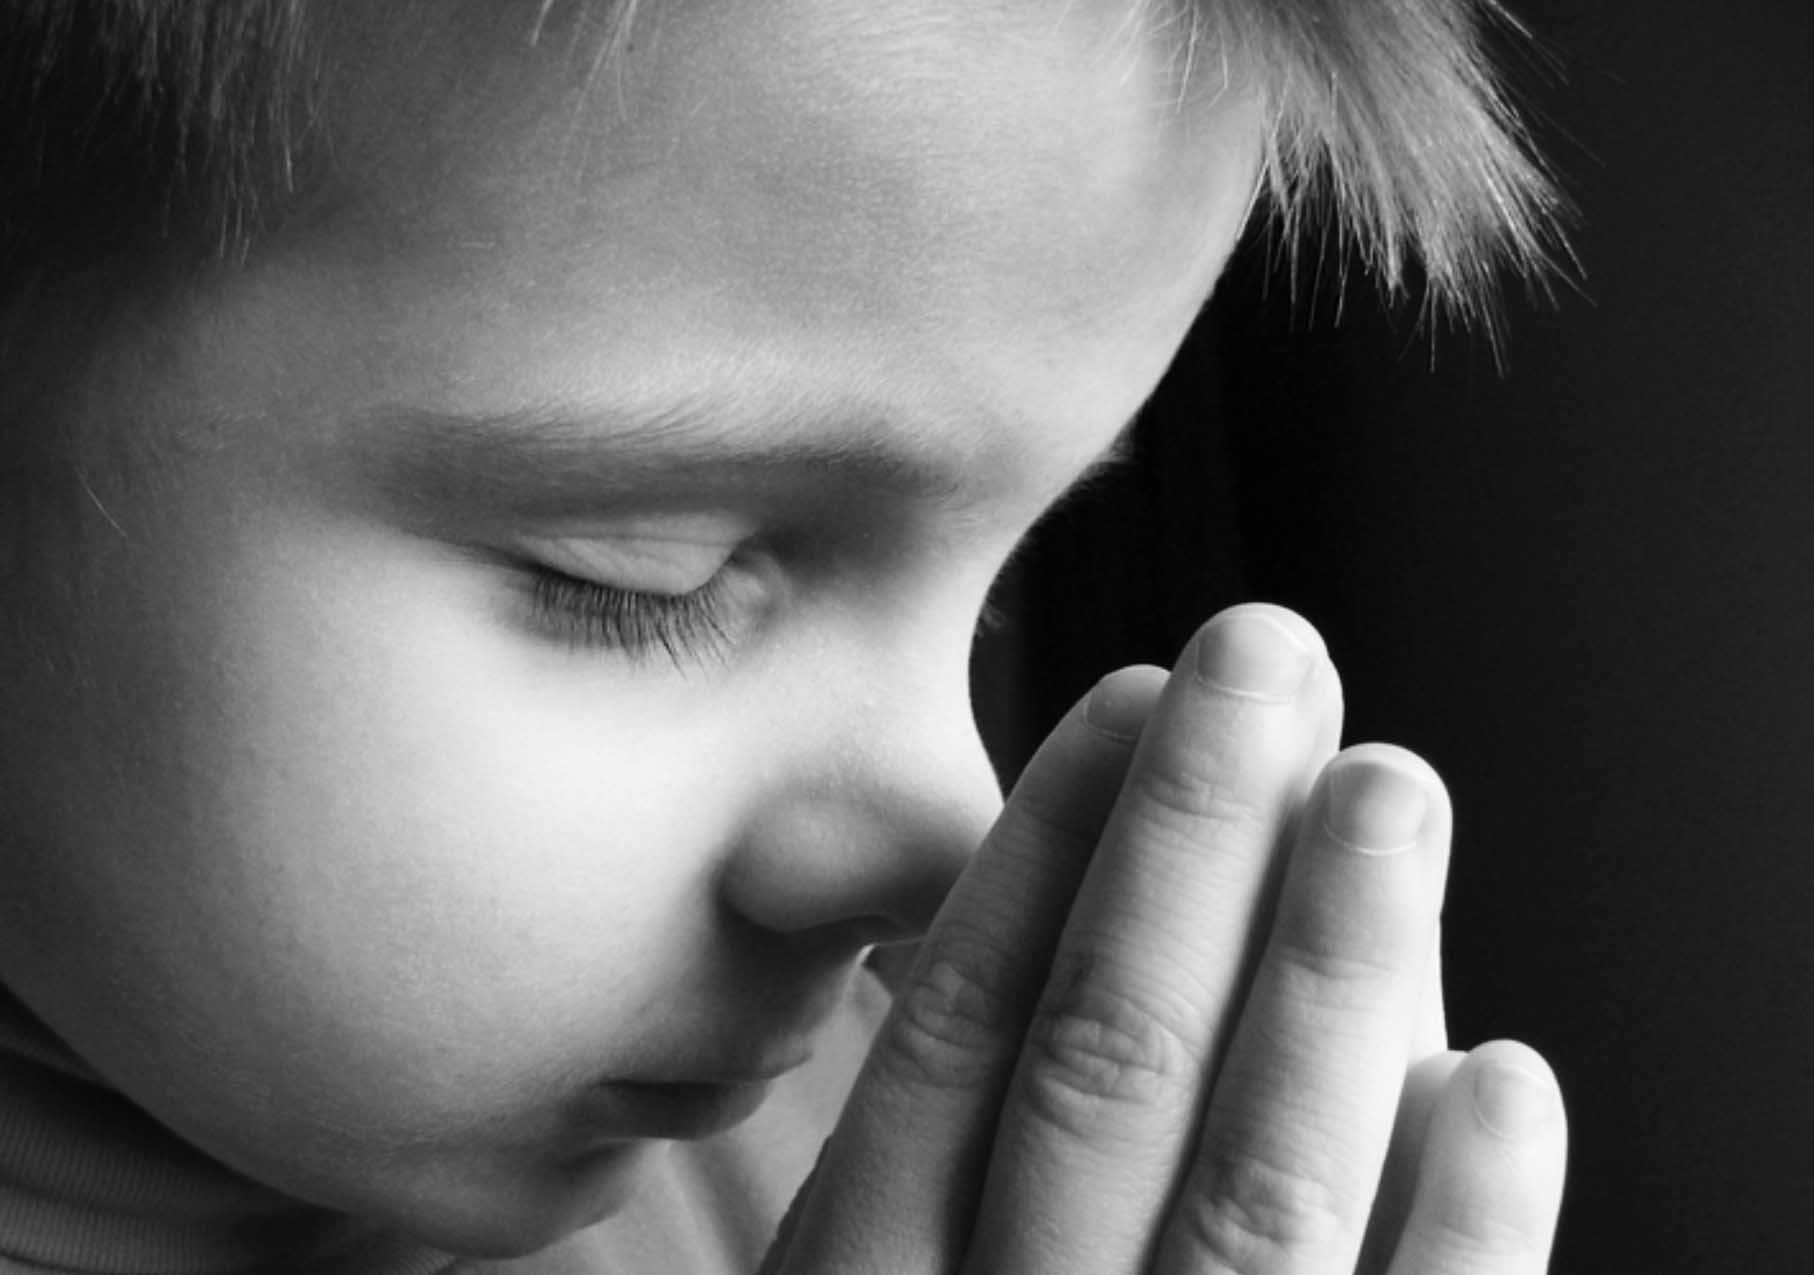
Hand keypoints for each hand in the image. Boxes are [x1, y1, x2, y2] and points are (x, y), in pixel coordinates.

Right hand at [763, 604, 1565, 1273]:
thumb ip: (906, 1170)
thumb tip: (1013, 948)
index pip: (965, 1036)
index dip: (1045, 854)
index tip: (1115, 704)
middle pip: (1112, 1066)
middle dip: (1195, 844)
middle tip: (1265, 660)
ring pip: (1257, 1187)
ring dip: (1337, 972)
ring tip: (1390, 787)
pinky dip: (1465, 1229)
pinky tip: (1510, 1076)